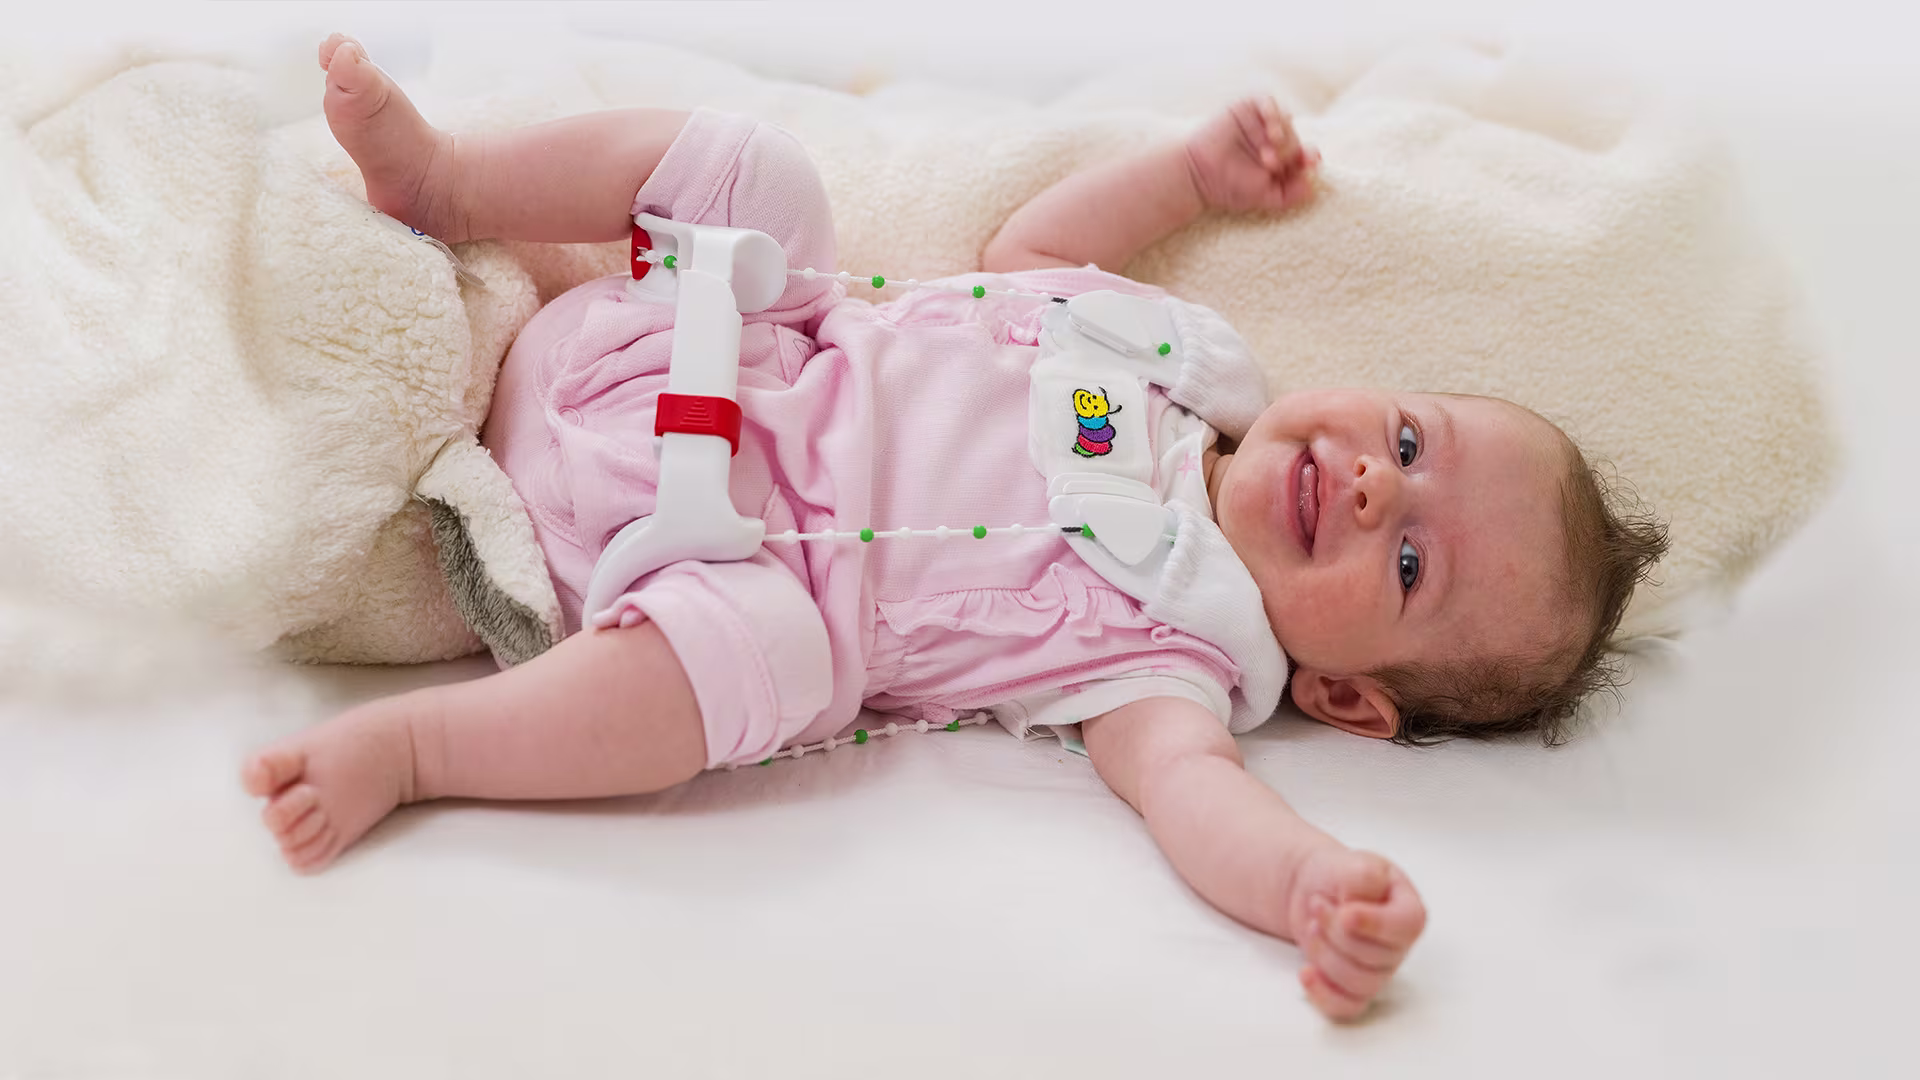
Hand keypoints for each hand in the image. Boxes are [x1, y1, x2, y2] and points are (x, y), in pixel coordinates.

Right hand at [1184, 95, 1318, 213]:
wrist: (1198, 174)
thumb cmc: (1230, 187)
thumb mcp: (1266, 197)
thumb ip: (1292, 195)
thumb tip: (1313, 184)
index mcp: (1283, 159)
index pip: (1305, 155)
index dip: (1310, 157)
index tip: (1309, 162)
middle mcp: (1275, 139)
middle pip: (1295, 138)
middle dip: (1286, 151)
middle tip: (1269, 164)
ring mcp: (1261, 122)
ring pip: (1284, 119)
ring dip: (1281, 131)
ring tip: (1269, 145)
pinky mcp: (1247, 108)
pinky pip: (1267, 101)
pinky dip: (1272, 109)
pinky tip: (1269, 123)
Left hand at [1287, 846, 1426, 1020]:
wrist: (1314, 890)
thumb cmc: (1340, 876)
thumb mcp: (1354, 863)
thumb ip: (1363, 877)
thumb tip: (1356, 907)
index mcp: (1408, 912)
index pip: (1406, 927)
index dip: (1374, 924)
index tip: (1344, 911)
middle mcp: (1398, 947)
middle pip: (1375, 958)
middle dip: (1335, 931)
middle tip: (1317, 904)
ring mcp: (1378, 971)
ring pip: (1359, 983)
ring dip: (1324, 954)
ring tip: (1311, 926)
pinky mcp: (1354, 989)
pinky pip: (1347, 1007)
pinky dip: (1323, 994)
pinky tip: (1305, 972)